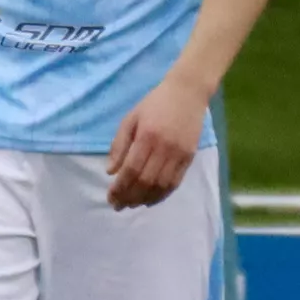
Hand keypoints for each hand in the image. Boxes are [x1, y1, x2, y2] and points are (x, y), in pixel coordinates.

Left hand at [107, 77, 209, 210]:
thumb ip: (119, 145)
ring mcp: (179, 154)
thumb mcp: (130, 119)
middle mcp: (164, 148)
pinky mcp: (190, 157)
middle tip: (118, 206)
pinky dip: (162, 195)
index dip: (120, 187)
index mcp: (147, 137)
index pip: (131, 170)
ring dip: (145, 199)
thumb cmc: (154, 104)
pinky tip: (151, 200)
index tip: (111, 197)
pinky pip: (176, 182)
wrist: (187, 93)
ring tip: (132, 205)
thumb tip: (110, 172)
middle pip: (146, 181)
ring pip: (161, 185)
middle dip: (130, 197)